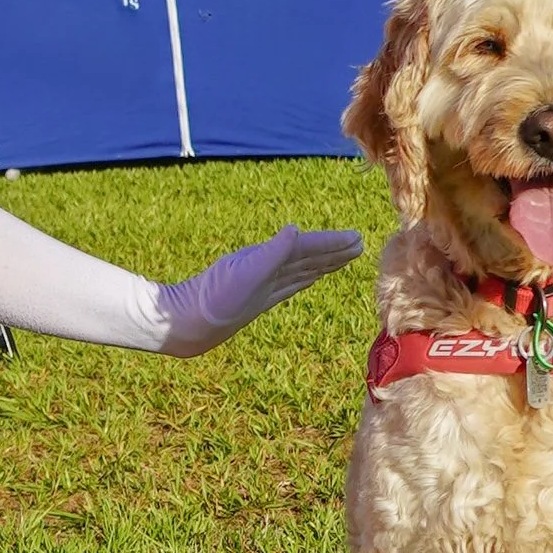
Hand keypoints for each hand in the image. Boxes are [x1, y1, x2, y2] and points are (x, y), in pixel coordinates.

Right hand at [159, 225, 364, 356]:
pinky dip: (297, 272)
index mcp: (278, 271)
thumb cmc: (218, 298)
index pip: (311, 253)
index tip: (356, 238)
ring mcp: (263, 282)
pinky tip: (305, 274)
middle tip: (358, 242)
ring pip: (299, 270)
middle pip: (312, 263)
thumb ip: (272, 251)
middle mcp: (275, 277)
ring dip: (321, 261)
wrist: (193, 322)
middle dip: (335, 253)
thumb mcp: (246, 270)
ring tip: (340, 256)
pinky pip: (282, 278)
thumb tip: (295, 231)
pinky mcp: (248, 284)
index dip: (332, 245)